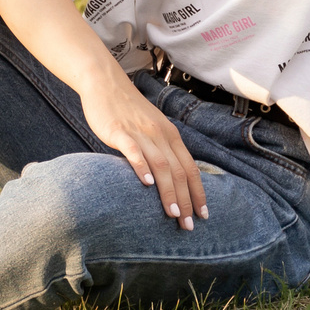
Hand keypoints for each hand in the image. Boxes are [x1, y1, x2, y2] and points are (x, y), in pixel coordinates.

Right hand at [78, 72, 207, 230]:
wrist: (106, 83)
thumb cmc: (128, 111)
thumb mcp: (152, 129)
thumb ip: (161, 150)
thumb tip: (168, 180)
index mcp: (170, 135)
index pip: (190, 168)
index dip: (199, 192)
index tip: (203, 215)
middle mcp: (160, 134)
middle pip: (179, 171)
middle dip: (187, 200)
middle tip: (189, 225)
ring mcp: (140, 133)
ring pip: (161, 165)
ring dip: (169, 191)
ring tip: (174, 214)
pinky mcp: (119, 131)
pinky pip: (134, 151)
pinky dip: (142, 167)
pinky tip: (147, 184)